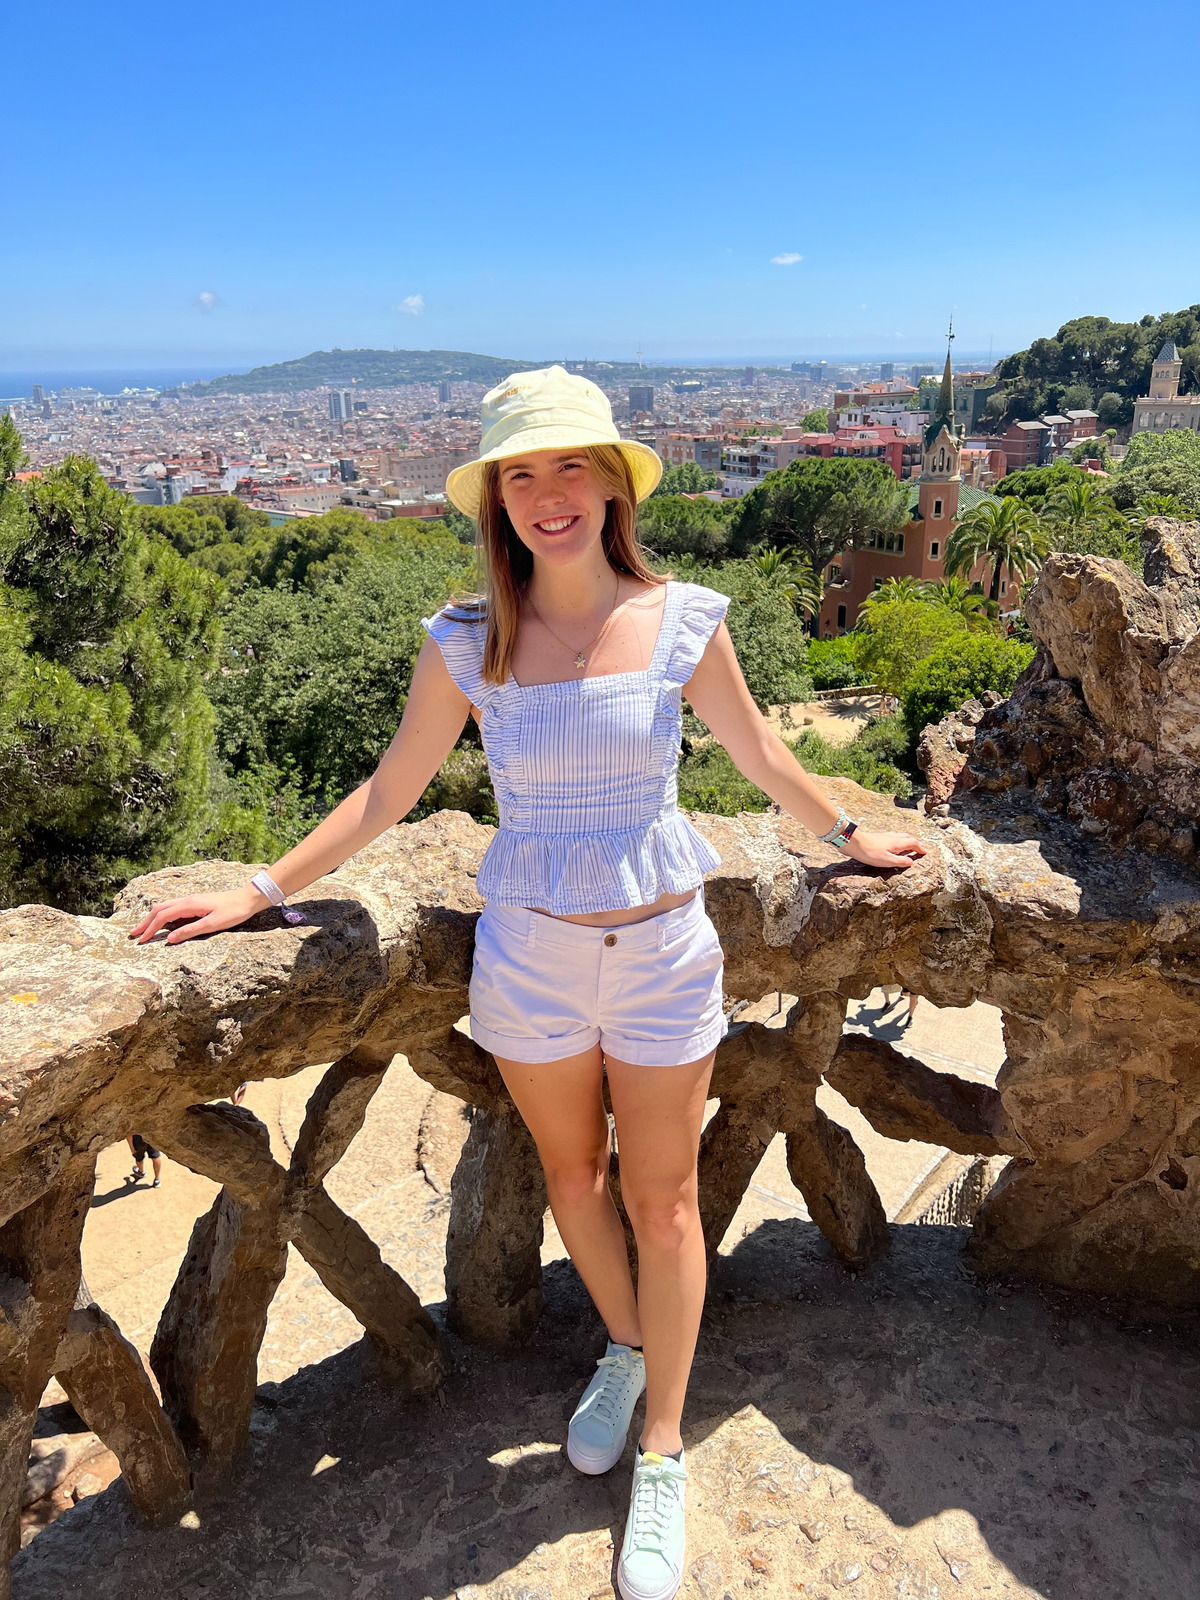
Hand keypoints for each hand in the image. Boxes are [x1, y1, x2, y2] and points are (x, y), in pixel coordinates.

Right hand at [127, 886, 267, 945]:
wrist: (248, 899)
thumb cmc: (233, 912)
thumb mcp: (212, 924)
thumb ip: (190, 931)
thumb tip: (169, 939)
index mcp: (189, 904)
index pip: (162, 917)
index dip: (150, 929)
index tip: (140, 941)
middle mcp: (187, 900)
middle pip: (159, 909)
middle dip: (145, 922)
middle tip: (133, 934)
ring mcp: (191, 900)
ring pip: (166, 907)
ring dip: (153, 918)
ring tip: (143, 929)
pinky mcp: (196, 903)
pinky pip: (174, 908)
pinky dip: (163, 916)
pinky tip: (162, 923)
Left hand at [840, 829, 925, 870]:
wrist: (854, 842)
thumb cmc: (870, 853)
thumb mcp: (888, 861)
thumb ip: (900, 862)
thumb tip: (912, 862)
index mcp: (898, 843)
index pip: (913, 844)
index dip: (920, 848)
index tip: (925, 852)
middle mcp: (893, 837)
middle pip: (908, 838)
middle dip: (915, 843)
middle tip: (919, 848)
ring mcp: (885, 836)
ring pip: (900, 836)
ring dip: (907, 840)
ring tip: (909, 845)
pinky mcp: (878, 836)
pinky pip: (893, 836)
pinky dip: (898, 839)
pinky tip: (892, 842)